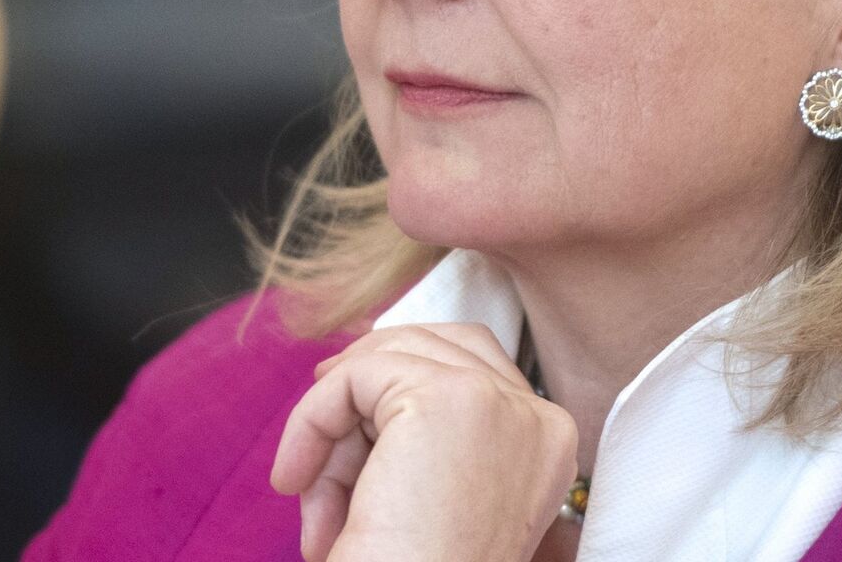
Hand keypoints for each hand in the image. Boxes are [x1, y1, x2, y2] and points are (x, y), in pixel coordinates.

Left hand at [269, 322, 579, 561]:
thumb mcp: (426, 496)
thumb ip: (408, 435)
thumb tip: (343, 374)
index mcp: (546, 444)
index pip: (471, 369)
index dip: (396, 385)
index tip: (340, 422)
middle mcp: (538, 417)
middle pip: (437, 346)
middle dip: (364, 390)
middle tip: (313, 443)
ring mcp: (500, 401)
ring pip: (392, 356)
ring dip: (332, 417)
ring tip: (307, 489)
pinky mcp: (449, 398)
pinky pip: (356, 376)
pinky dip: (311, 421)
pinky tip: (295, 480)